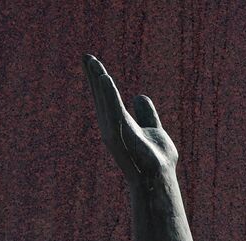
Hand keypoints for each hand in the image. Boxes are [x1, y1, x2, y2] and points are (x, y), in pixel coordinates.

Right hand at [84, 55, 177, 183]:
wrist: (159, 178)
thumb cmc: (156, 159)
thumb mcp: (153, 129)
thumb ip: (146, 114)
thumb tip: (139, 96)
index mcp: (119, 124)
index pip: (107, 98)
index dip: (99, 80)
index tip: (92, 62)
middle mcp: (112, 127)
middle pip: (101, 97)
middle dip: (94, 76)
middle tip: (86, 56)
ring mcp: (114, 131)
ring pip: (104, 101)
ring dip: (97, 81)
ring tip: (93, 63)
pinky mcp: (120, 135)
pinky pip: (113, 110)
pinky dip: (108, 95)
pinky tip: (104, 79)